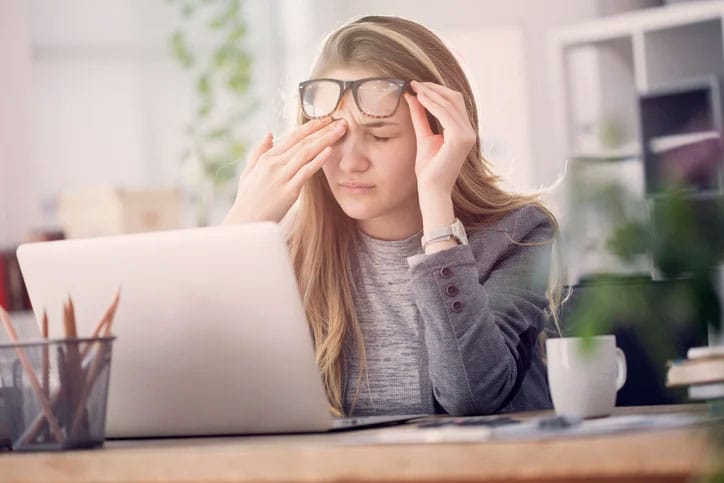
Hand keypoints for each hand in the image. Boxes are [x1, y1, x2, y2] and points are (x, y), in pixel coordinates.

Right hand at [224, 117, 346, 223]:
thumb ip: (258, 152)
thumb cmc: (248, 200)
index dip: (310, 126)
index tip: (325, 118)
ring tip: (341, 130)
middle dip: (323, 129)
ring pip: (306, 152)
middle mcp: (274, 164)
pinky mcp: (288, 191)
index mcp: (267, 158)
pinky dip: (318, 160)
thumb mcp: (249, 172)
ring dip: (325, 139)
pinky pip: (306, 172)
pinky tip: (330, 150)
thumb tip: (269, 134)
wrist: (245, 223)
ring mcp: (281, 177)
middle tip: (341, 120)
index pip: (293, 137)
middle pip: (303, 142)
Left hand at [404, 81, 476, 196]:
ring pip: (451, 103)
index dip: (437, 90)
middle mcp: (469, 131)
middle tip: (415, 83)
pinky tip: (420, 99)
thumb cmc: (429, 169)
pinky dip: (432, 104)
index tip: (418, 85)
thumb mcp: (424, 136)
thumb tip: (413, 97)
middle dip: (434, 88)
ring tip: (415, 88)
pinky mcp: (460, 139)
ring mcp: (467, 135)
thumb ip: (420, 117)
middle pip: (455, 98)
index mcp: (463, 131)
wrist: (431, 189)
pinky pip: (446, 114)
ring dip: (432, 93)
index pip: (454, 102)